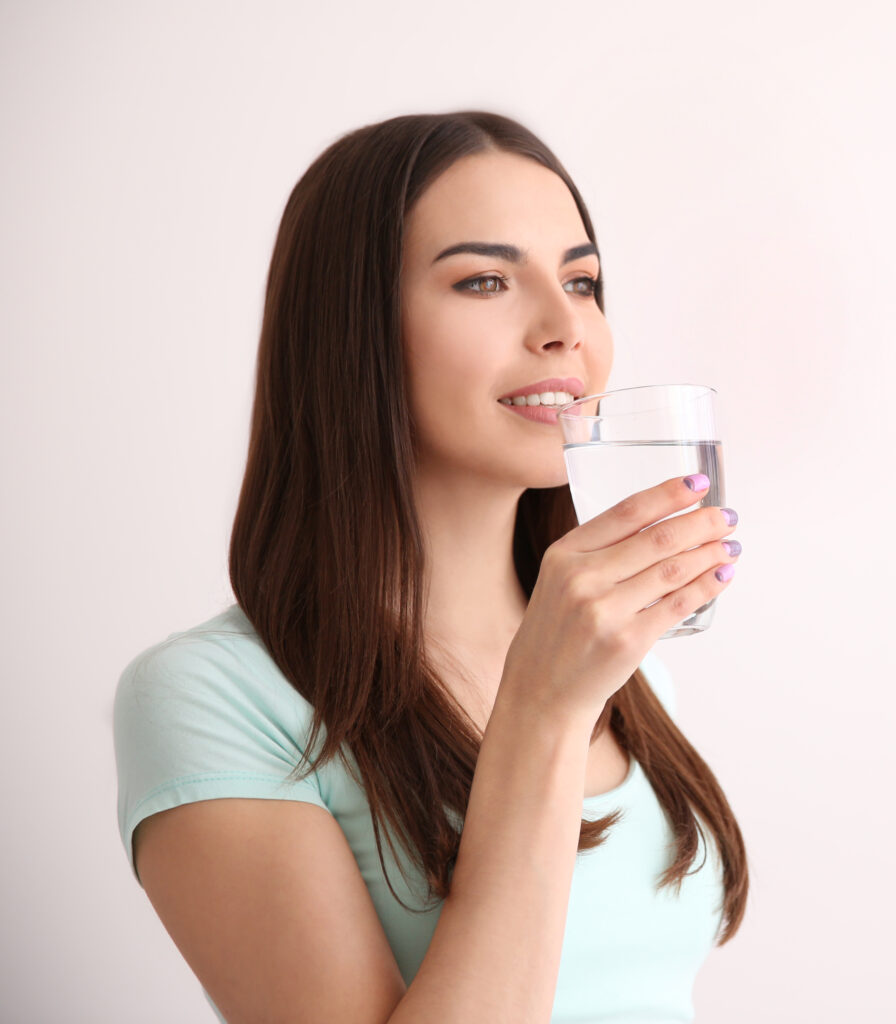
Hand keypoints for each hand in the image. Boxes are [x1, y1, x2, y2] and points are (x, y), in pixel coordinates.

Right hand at [500, 475, 738, 726]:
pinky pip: (677, 605)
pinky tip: (722, 576)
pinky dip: (706, 587)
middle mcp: (582, 578)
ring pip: (672, 570)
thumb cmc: (558, 630)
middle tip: (727, 517)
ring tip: (730, 546)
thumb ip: (600, 552)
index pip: (626, 513)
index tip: (698, 484)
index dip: (668, 494)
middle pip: (656, 538)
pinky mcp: (627, 642)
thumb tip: (665, 525)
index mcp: (565, 554)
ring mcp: (604, 611)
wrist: (541, 688)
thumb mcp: (561, 580)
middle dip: (701, 523)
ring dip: (710, 553)